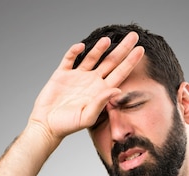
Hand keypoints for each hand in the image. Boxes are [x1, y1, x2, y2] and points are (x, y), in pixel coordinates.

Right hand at [29, 32, 143, 140]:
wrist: (47, 125)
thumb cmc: (68, 125)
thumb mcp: (87, 117)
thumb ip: (101, 103)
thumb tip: (116, 89)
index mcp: (100, 91)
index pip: (120, 74)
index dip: (130, 62)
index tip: (141, 50)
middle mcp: (92, 82)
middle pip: (110, 61)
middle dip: (122, 49)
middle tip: (134, 36)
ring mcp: (77, 76)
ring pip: (92, 57)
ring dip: (99, 47)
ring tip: (108, 39)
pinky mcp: (62, 74)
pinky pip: (70, 58)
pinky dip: (74, 51)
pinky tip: (81, 47)